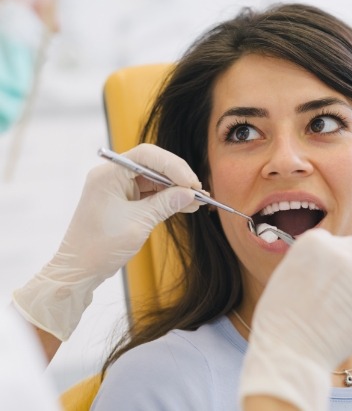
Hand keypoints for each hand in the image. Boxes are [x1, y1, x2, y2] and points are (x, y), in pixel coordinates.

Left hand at [12, 144, 201, 340]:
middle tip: (197, 191)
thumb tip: (190, 193)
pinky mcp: (123, 200)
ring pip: (154, 179)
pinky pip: (150, 192)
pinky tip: (185, 205)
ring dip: (175, 188)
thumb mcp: (138, 224)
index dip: (173, 165)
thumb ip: (165, 204)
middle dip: (177, 176)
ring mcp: (118, 187)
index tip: (191, 183)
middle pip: (152, 164)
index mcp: (109, 174)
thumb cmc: (99, 247)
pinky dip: (167, 198)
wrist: (78, 270)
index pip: (147, 156)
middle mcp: (112, 175)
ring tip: (197, 200)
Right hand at [239, 229, 351, 410]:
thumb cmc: (281, 318)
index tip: (324, 281)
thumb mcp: (286, 273)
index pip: (333, 240)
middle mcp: (339, 249)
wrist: (290, 348)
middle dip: (350, 265)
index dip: (330, 261)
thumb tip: (328, 262)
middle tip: (341, 292)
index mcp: (314, 241)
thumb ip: (310, 260)